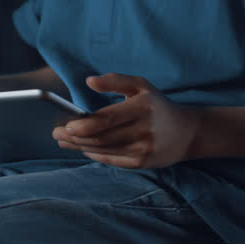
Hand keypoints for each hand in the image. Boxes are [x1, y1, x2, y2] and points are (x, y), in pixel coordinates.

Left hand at [52, 73, 199, 168]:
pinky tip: (83, 148)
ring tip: (63, 141)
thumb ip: (114, 80)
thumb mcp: (140, 85)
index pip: (106, 120)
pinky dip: (95, 155)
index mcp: (142, 108)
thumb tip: (89, 81)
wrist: (188, 133)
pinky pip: (113, 160)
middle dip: (74, 138)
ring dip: (79, 147)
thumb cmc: (157, 105)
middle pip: (101, 138)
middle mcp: (144, 131)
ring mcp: (144, 150)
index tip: (64, 125)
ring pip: (104, 150)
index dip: (82, 125)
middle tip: (56, 134)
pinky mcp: (144, 163)